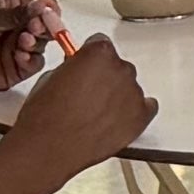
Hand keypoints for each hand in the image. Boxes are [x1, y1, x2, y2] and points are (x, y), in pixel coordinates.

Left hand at [0, 0, 71, 86]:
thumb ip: (16, 13)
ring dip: (38, 43)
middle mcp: (14, 27)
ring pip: (42, 45)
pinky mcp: (13, 69)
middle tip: (38, 29)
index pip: (41, 5)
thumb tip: (42, 5)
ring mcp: (14, 49)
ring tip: (24, 42)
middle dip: (46, 27)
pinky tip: (21, 56)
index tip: (47, 16)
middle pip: (46, 25)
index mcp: (8, 7)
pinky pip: (34, 65)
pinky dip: (32, 60)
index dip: (47, 10)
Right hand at [9, 31, 155, 170]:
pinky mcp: (140, 117)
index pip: (102, 44)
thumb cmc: (45, 116)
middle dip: (105, 78)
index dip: (91, 58)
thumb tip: (79, 71)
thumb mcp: (52, 77)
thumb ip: (74, 67)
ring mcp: (133, 94)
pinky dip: (135, 111)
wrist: (50, 148)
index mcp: (99, 54)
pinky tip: (119, 118)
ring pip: (129, 88)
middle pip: (118, 67)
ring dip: (117, 96)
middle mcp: (121, 70)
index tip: (87, 67)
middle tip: (87, 95)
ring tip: (96, 114)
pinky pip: (147, 107)